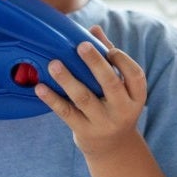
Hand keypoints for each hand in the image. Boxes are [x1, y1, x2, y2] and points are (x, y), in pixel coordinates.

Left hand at [34, 28, 146, 157]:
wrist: (112, 147)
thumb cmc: (114, 105)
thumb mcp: (120, 87)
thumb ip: (109, 58)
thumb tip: (93, 29)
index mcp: (136, 97)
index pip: (135, 75)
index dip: (123, 60)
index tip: (109, 50)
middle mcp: (122, 110)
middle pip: (110, 84)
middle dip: (95, 63)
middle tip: (81, 45)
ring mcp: (103, 122)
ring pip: (84, 98)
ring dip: (67, 79)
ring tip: (54, 63)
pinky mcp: (84, 131)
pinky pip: (66, 113)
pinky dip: (52, 99)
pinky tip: (40, 87)